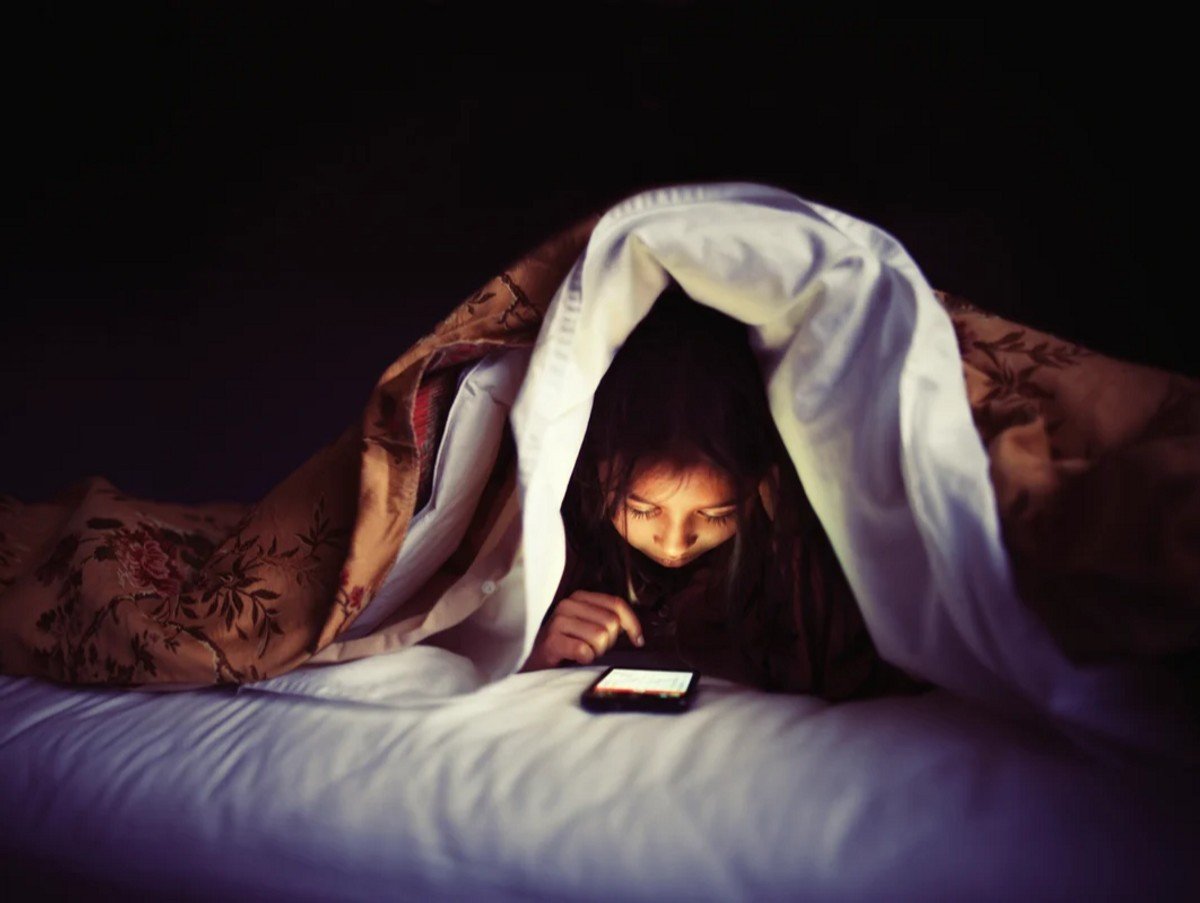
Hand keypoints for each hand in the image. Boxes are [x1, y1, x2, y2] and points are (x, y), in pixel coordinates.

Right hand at [520, 590, 644, 670]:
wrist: (533, 660)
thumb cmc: (564, 643)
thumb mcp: (586, 625)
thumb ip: (607, 620)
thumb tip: (634, 630)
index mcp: (580, 597)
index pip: (616, 604)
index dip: (632, 623)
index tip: (637, 639)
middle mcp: (568, 605)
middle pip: (611, 623)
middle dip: (609, 642)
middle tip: (595, 647)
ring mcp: (558, 622)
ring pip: (600, 637)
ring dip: (596, 651)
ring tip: (584, 652)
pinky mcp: (552, 641)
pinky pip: (583, 650)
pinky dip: (585, 659)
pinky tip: (576, 658)